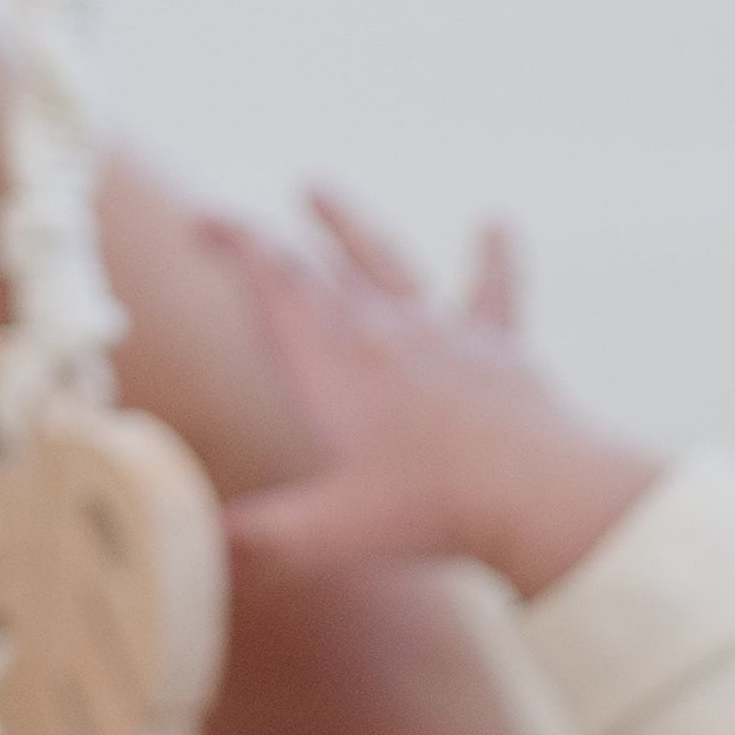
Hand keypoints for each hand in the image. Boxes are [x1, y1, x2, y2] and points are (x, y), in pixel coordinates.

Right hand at [199, 190, 661, 599]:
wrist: (540, 493)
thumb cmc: (433, 511)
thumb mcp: (328, 535)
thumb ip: (256, 540)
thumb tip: (193, 548)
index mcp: (332, 362)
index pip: (272, 281)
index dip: (232, 244)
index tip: (199, 221)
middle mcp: (382, 331)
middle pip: (316, 270)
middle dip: (267, 243)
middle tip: (230, 221)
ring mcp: (442, 334)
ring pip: (387, 262)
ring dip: (348, 226)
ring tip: (317, 186)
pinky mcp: (497, 350)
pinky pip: (493, 290)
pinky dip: (494, 255)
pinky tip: (497, 221)